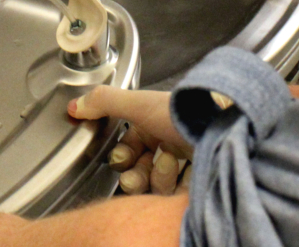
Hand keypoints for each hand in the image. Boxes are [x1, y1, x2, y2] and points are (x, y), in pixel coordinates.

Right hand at [68, 85, 193, 194]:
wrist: (223, 129)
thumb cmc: (185, 114)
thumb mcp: (138, 102)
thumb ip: (104, 102)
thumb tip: (74, 105)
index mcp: (156, 124)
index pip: (129, 149)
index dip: (122, 156)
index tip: (121, 158)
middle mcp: (171, 144)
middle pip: (140, 171)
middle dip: (133, 175)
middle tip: (136, 175)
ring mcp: (186, 164)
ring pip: (155, 185)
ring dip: (156, 176)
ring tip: (169, 161)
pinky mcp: (200, 182)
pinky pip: (175, 195)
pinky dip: (173, 185)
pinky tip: (182, 171)